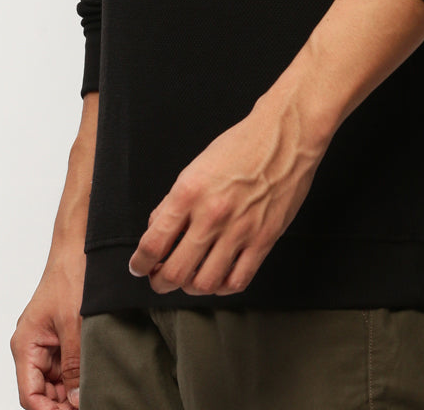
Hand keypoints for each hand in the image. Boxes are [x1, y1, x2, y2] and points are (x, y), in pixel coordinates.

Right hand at [11, 245, 85, 407]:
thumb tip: (76, 400)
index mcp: (25, 345)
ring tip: (94, 393)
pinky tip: (92, 378)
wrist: (78, 248)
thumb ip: (73, 364)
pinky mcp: (59, 336)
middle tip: (90, 404)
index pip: (30, 396)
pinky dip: (76, 375)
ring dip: (71, 390)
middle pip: (42, 392)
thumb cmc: (70, 276)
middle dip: (63, 403)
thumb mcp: (74, 324)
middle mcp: (31, 346)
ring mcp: (45, 342)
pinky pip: (64, 365)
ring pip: (55, 381)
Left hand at [128, 93, 330, 296]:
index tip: (138, 267)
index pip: (153, 243)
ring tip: (188, 278)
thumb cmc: (241, 145)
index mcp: (189, 192)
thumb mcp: (196, 166)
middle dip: (159, 282)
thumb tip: (157, 231)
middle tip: (158, 279)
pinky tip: (217, 277)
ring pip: (204, 283)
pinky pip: (237, 281)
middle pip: (175, 272)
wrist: (285, 135)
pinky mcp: (264, 239)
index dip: (139, 264)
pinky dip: (222, 287)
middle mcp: (212, 215)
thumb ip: (174, 201)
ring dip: (189, 288)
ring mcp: (239, 230)